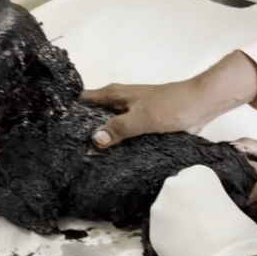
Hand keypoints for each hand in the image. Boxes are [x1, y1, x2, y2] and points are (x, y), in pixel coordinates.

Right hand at [81, 51, 256, 147]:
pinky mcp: (139, 126)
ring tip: (81, 160)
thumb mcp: (143, 118)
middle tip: (66, 152)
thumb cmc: (172, 106)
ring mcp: (128, 114)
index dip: (68, 113)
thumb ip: (119, 128)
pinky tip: (106, 160)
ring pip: (106, 126)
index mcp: (113, 95)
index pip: (81, 101)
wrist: (201, 105)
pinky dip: (114, 144)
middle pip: (90, 116)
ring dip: (98, 139)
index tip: (56, 131)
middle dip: (80, 131)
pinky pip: (120, 135)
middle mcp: (117, 103)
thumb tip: (95, 140)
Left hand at [149, 165, 256, 255]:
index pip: (196, 178)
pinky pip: (161, 234)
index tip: (210, 207)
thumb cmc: (241, 234)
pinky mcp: (152, 233)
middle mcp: (173, 185)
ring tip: (191, 240)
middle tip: (199, 223)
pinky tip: (183, 251)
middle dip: (184, 205)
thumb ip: (217, 205)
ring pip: (165, 213)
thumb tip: (214, 215)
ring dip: (174, 221)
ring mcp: (159, 209)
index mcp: (198, 173)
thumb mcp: (235, 209)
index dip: (203, 195)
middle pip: (176, 192)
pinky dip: (169, 241)